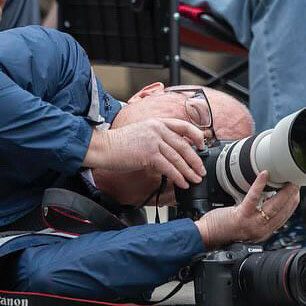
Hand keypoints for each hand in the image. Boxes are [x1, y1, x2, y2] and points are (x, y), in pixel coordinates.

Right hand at [83, 118, 206, 189]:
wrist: (102, 147)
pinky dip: (177, 176)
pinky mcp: (148, 154)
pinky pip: (168, 167)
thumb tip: (170, 151)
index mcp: (157, 122)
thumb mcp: (141, 133)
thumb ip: (156, 138)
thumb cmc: (118, 144)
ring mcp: (153, 141)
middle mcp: (157, 129)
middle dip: (195, 160)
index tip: (202, 145)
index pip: (183, 126)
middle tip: (201, 170)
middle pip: (184, 145)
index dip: (196, 135)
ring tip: (194, 179)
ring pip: (178, 157)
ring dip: (189, 171)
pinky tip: (182, 183)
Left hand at [195, 171, 300, 247]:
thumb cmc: (224, 227)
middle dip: (292, 195)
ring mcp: (252, 224)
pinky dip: (260, 185)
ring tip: (287, 178)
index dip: (292, 203)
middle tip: (296, 181)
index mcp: (264, 231)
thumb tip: (267, 198)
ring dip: (283, 191)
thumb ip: (259, 214)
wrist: (207, 235)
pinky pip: (254, 198)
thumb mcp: (248, 223)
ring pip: (273, 206)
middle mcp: (261, 230)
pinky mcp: (241, 216)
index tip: (297, 191)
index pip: (284, 217)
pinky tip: (264, 174)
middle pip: (282, 211)